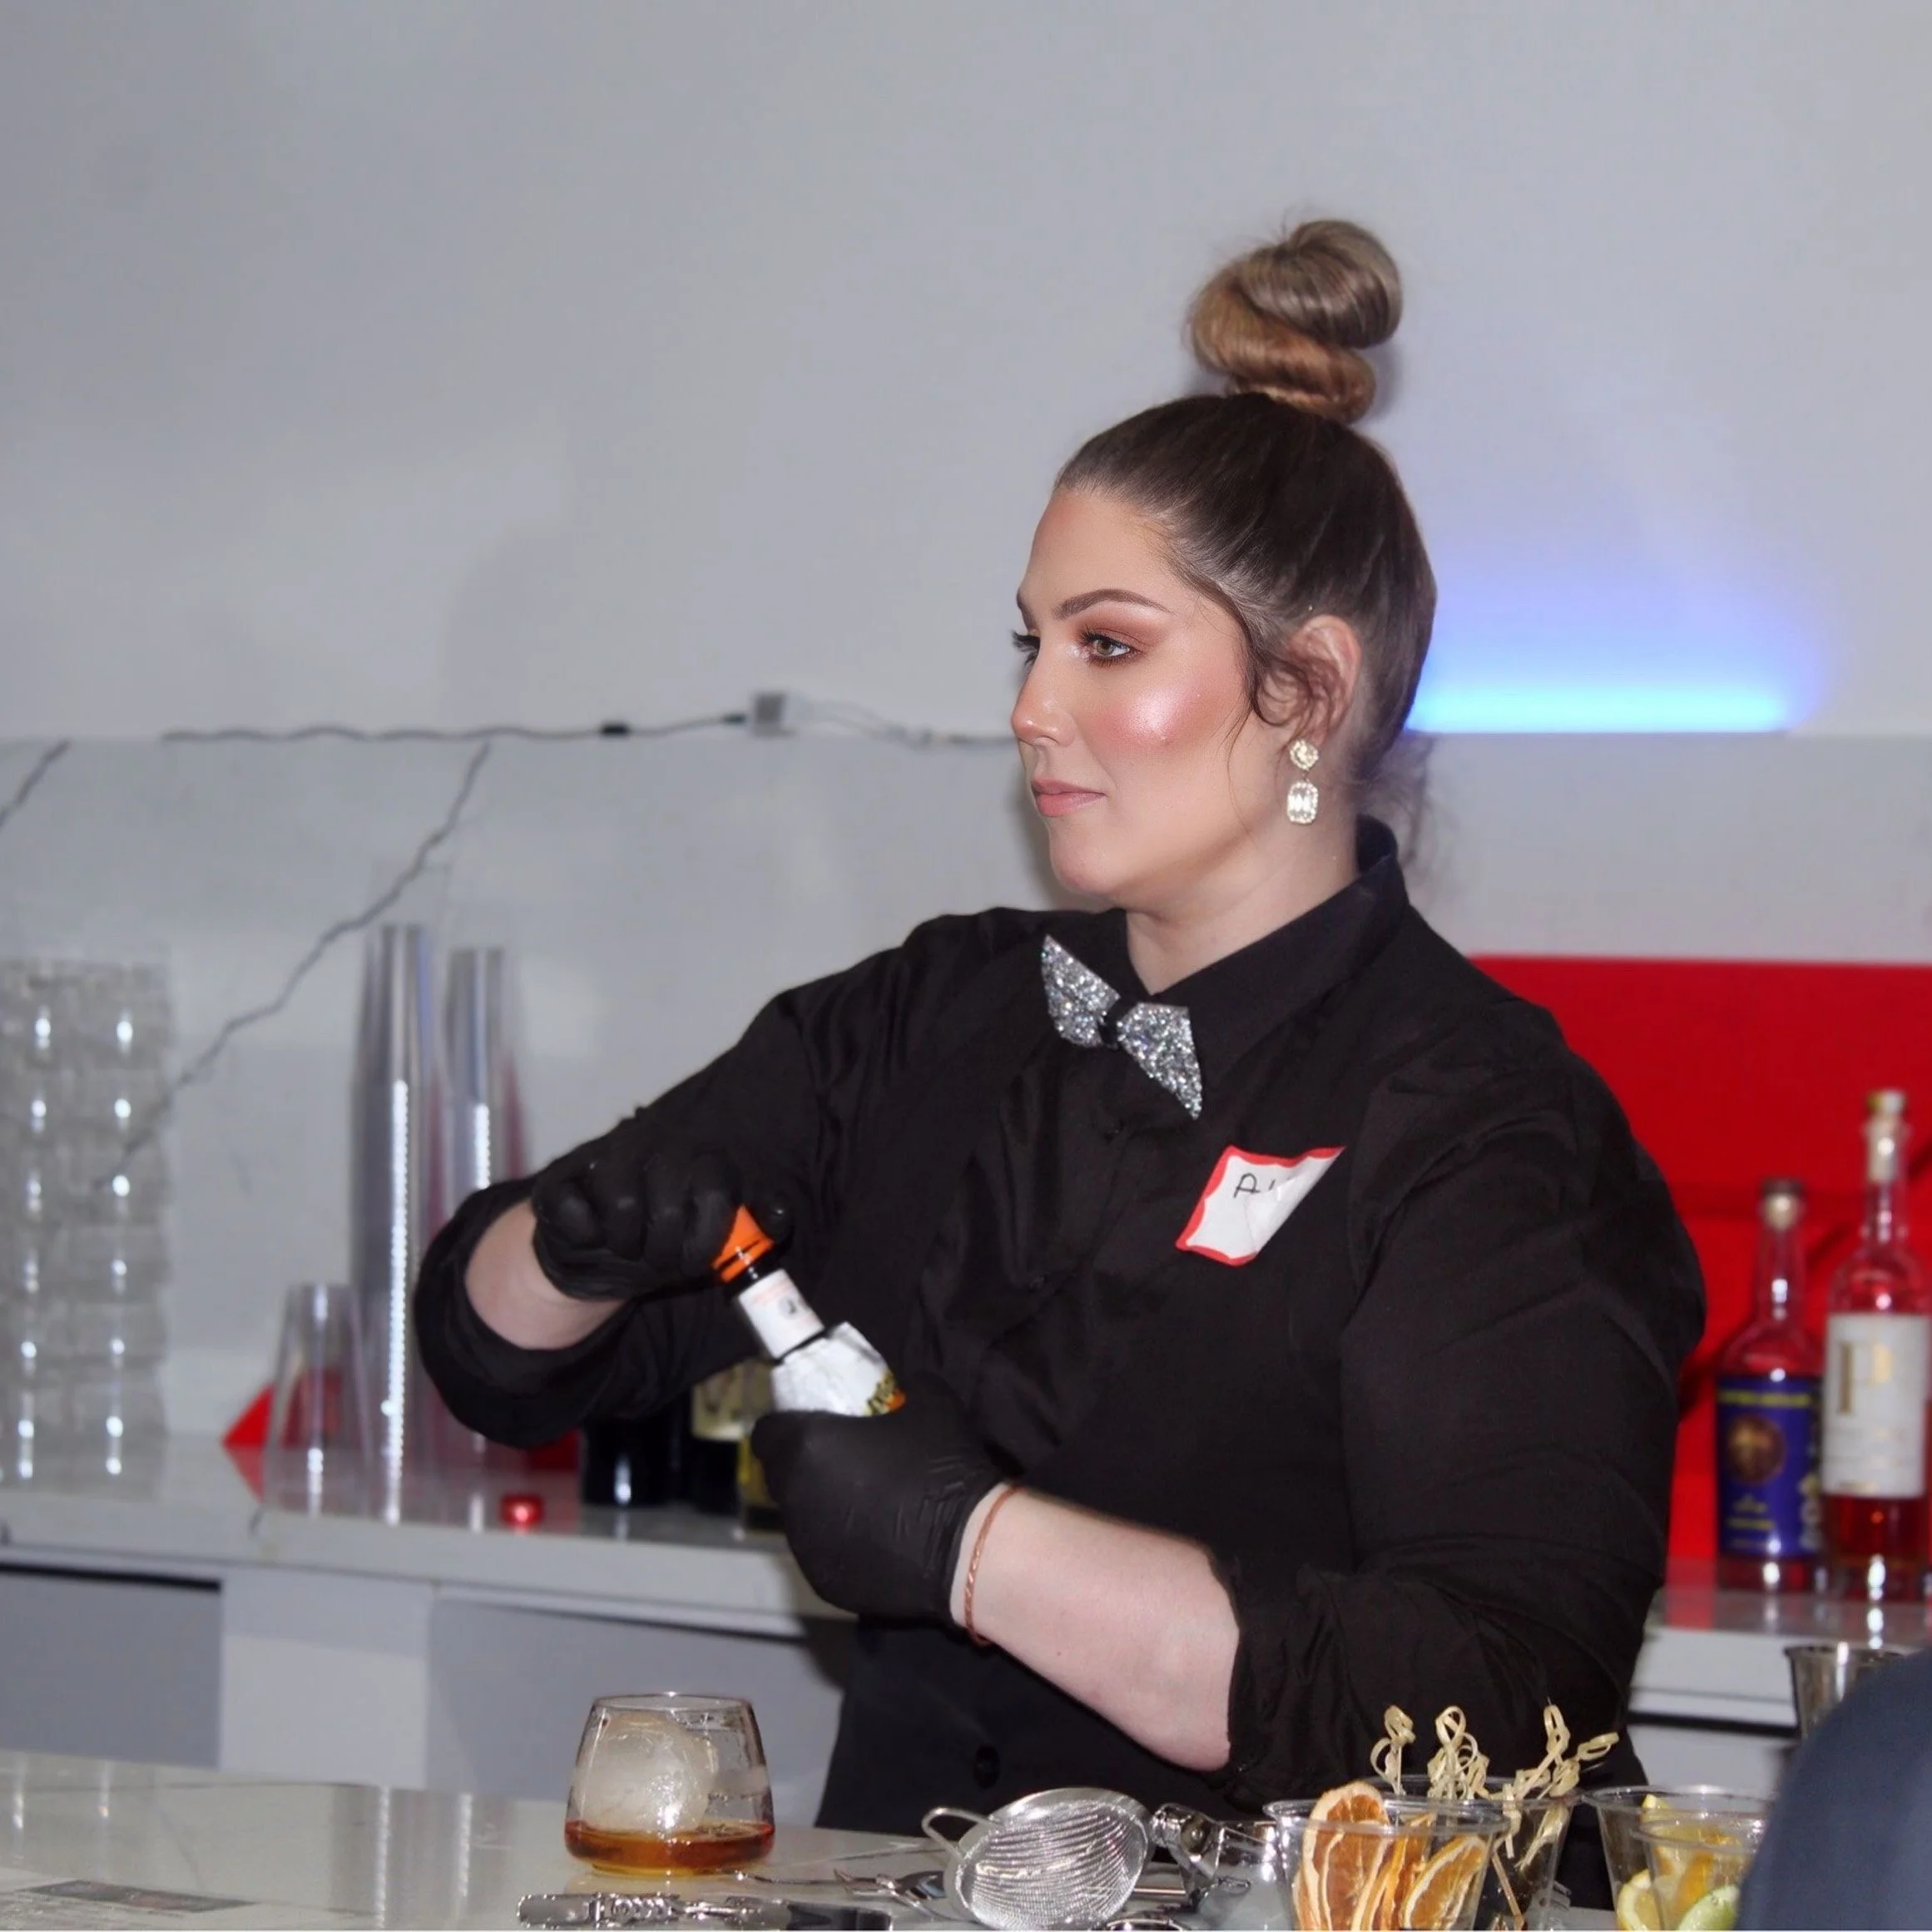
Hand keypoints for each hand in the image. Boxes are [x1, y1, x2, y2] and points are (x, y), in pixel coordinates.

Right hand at [529, 1117, 782, 1301]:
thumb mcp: (712, 1241)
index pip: (716, 1189)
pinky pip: (575, 1211)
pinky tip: (591, 1235)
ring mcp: (605, 1155)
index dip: (707, 1236)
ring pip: (622, 1202)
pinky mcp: (561, 1178)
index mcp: (699, 1157)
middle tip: (658, 1261)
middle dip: (665, 1249)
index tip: (695, 1262)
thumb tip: (782, 1215)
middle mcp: (655, 1144)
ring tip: (628, 1247)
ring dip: (627, 1244)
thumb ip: (754, 1227)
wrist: (592, 1255)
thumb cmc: (660, 1243)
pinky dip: (586, 1237)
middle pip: (669, 1202)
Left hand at [751, 1375, 1000, 1622]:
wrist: (966, 1548)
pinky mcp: (823, 1582)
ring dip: (819, 1506)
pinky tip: (873, 1539)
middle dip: (802, 1466)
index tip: (813, 1424)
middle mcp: (795, 1498)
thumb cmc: (941, 1466)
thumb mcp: (931, 1403)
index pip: (766, 1432)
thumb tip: (907, 1384)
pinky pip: (820, 1552)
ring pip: (799, 1517)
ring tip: (862, 1503)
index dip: (786, 1425)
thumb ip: (907, 1386)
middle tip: (842, 1461)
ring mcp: (806, 1546)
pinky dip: (838, 1542)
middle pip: (780, 1476)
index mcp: (807, 1447)